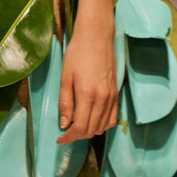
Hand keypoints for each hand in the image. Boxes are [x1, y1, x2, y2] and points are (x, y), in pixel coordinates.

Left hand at [57, 13, 117, 144]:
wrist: (97, 37)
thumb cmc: (77, 54)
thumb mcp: (65, 78)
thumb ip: (64, 103)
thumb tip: (64, 124)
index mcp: (87, 94)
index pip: (80, 127)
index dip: (69, 138)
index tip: (60, 139)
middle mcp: (103, 98)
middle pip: (91, 130)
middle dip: (77, 136)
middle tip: (65, 133)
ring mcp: (112, 97)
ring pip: (103, 127)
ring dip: (89, 131)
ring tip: (76, 127)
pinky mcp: (116, 94)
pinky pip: (113, 118)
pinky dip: (102, 125)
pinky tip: (92, 121)